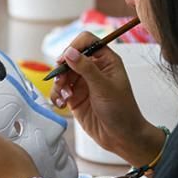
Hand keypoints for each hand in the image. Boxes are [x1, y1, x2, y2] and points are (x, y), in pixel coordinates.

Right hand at [49, 32, 163, 165]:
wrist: (122, 137)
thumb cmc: (121, 111)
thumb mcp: (103, 87)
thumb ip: (85, 68)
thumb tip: (69, 52)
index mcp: (106, 60)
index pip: (86, 41)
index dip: (73, 47)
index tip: (64, 60)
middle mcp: (94, 68)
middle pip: (69, 58)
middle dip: (62, 70)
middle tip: (61, 82)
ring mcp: (83, 83)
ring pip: (62, 74)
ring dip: (58, 85)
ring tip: (63, 97)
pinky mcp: (75, 97)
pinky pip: (59, 90)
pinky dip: (56, 96)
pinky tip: (61, 104)